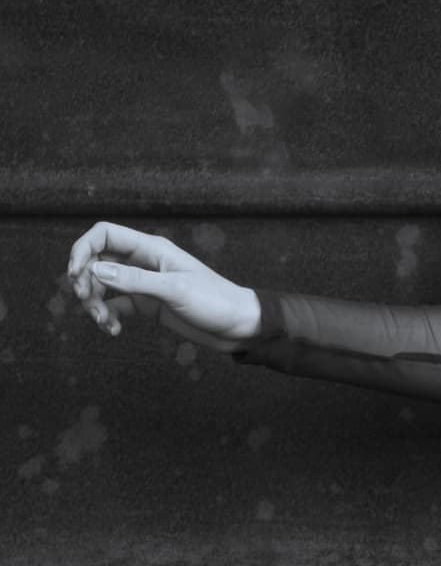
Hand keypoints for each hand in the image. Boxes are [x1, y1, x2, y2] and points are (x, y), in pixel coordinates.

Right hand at [63, 222, 259, 346]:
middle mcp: (144, 263)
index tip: (76, 275)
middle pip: (97, 261)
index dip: (83, 249)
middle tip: (88, 302)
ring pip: (104, 286)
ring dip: (95, 303)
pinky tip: (113, 330)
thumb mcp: (174, 290)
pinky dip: (109, 317)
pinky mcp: (148, 305)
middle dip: (85, 280)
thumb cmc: (215, 302)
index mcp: (151, 249)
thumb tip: (94, 270)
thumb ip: (134, 281)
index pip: (104, 235)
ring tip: (103, 322)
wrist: (239, 327)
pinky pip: (116, 306)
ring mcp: (144, 284)